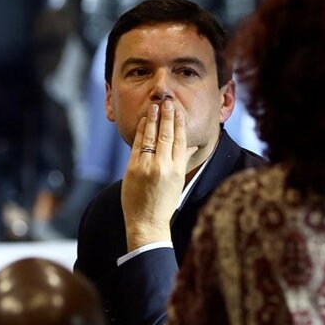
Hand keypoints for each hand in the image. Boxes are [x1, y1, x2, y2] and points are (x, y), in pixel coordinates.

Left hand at [121, 99, 196, 251]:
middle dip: (167, 117)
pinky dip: (141, 132)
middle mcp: (164, 166)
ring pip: (151, 137)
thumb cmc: (164, 203)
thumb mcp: (178, 182)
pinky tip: (144, 122)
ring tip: (154, 106)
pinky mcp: (133, 168)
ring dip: (153, 120)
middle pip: (167, 135)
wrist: (147, 222)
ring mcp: (147, 167)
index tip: (179, 112)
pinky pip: (138, 145)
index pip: (180, 141)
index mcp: (178, 170)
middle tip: (168, 102)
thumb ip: (182, 161)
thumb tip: (191, 145)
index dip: (180, 125)